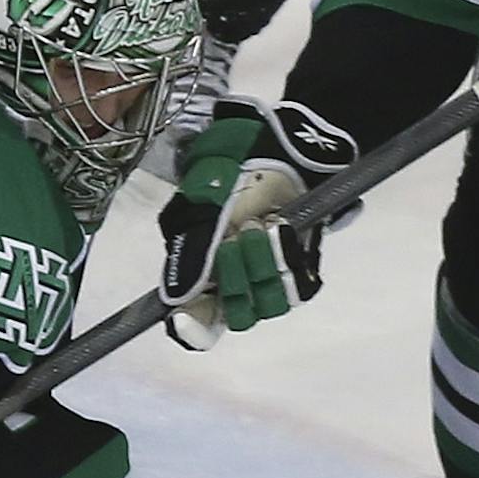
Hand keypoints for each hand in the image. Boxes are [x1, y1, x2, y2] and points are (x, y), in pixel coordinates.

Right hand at [157, 97, 355, 349]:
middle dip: (235, 279)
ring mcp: (269, 277)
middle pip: (234, 314)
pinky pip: (300, 287)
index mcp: (200, 272)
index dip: (189, 326)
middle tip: (238, 237)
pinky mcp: (302, 268)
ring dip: (265, 265)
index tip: (183, 321)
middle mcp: (233, 282)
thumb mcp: (201, 205)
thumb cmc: (234, 173)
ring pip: (268, 303)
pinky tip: (283, 229)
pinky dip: (292, 260)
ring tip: (264, 225)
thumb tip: (176, 297)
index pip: (193, 318)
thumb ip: (190, 252)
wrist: (283, 151)